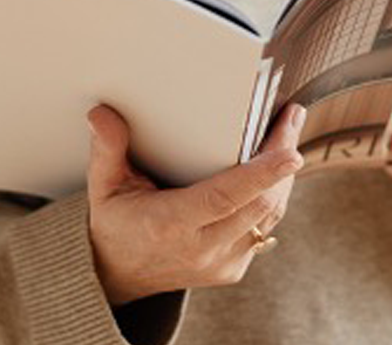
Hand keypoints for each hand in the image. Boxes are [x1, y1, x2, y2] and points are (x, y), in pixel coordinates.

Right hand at [86, 102, 305, 305]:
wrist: (118, 277)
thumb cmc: (115, 224)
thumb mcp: (103, 187)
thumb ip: (106, 150)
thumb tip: (102, 114)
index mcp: (169, 226)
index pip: (224, 199)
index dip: (260, 174)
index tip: (290, 152)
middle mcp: (200, 249)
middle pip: (259, 203)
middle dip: (281, 160)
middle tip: (290, 118)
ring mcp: (221, 263)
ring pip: (269, 216)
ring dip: (284, 176)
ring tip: (288, 133)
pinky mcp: (233, 267)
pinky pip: (264, 228)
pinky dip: (273, 196)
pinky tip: (275, 168)